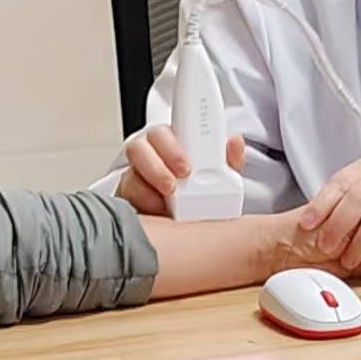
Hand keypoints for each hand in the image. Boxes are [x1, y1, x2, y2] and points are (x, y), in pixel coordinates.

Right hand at [117, 123, 243, 217]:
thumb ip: (228, 160)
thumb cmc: (203, 192)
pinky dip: (140, 209)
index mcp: (169, 145)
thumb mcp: (221, 176)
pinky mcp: (129, 204)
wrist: (192, 225)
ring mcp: (135, 181)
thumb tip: (234, 142)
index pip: (161, 134)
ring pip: (129, 177)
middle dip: (156, 168)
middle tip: (173, 187)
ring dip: (146, 190)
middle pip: (138, 150)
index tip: (185, 166)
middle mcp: (148, 159)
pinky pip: (126, 202)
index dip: (170, 146)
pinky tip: (155, 216)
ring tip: (165, 205)